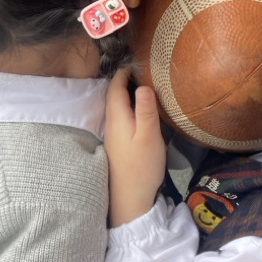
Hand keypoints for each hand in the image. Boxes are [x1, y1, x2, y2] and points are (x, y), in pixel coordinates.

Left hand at [104, 68, 166, 225]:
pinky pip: (120, 119)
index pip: (115, 89)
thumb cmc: (142, 166)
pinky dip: (127, 109)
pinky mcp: (117, 146)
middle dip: (122, 82)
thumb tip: (142, 85)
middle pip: (113, 97)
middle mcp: (111, 125)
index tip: (133, 63)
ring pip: (116, 109)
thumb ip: (146, 110)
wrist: (130, 199)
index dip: (123, 74)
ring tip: (140, 88)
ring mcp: (113, 137)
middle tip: (138, 71)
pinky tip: (137, 113)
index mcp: (118, 118)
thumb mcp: (149, 136)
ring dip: (124, 96)